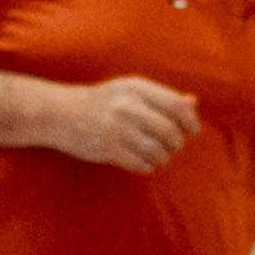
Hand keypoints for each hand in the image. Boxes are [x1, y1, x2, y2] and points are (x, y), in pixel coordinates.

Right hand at [58, 75, 198, 173]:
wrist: (60, 113)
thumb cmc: (103, 101)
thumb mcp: (130, 90)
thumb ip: (162, 97)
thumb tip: (193, 103)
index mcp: (137, 88)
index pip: (177, 106)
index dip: (190, 121)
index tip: (192, 130)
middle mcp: (128, 106)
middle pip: (170, 132)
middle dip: (176, 143)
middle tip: (172, 146)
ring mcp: (117, 128)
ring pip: (157, 151)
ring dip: (163, 157)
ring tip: (158, 156)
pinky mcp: (108, 148)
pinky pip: (141, 163)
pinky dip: (147, 166)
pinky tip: (144, 163)